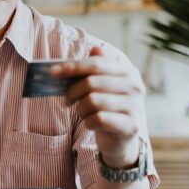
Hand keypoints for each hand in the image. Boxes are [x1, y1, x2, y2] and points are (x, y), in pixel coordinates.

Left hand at [53, 45, 145, 167]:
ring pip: (93, 101)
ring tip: (82, 113)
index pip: (97, 64)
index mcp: (128, 72)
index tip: (52, 72)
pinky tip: (91, 124)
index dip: (73, 67)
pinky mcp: (130, 125)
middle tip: (66, 100)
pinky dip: (88, 122)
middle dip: (72, 91)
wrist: (120, 140)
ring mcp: (135, 107)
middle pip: (92, 82)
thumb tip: (95, 48)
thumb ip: (96, 69)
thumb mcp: (100, 87)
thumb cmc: (107, 108)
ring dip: (80, 109)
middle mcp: (136, 87)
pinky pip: (98, 119)